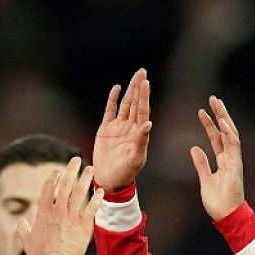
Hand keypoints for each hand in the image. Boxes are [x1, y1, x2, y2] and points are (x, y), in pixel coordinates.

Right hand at [18, 156, 103, 254]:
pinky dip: (97, 198)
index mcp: (44, 212)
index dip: (53, 178)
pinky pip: (91, 208)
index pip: (49, 188)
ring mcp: (71, 217)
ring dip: (85, 179)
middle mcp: (58, 211)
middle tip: (76, 160)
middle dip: (71, 170)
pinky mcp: (84, 225)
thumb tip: (21, 224)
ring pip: (80, 192)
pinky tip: (101, 190)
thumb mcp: (27, 241)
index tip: (58, 171)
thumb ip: (24, 230)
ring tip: (91, 169)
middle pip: (65, 184)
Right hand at [93, 69, 151, 191]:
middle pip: (135, 103)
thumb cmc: (125, 173)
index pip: (143, 110)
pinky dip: (113, 100)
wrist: (109, 180)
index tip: (146, 82)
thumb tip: (148, 124)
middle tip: (142, 72)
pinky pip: (110, 111)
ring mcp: (118, 127)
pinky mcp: (106, 129)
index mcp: (139, 134)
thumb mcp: (136, 159)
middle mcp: (130, 128)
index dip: (144, 96)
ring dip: (129, 91)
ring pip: (124, 104)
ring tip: (135, 77)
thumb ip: (141, 141)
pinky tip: (116, 88)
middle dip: (139, 88)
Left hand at [190, 95, 246, 221]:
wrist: (226, 215)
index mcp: (223, 161)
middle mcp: (230, 158)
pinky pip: (233, 145)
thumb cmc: (217, 202)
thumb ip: (201, 164)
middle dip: (219, 115)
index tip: (203, 112)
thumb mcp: (205, 179)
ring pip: (230, 133)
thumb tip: (194, 148)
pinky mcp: (236, 165)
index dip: (210, 125)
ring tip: (216, 103)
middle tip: (212, 99)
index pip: (217, 138)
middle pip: (225, 132)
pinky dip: (228, 132)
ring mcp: (234, 160)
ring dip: (224, 118)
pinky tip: (222, 120)